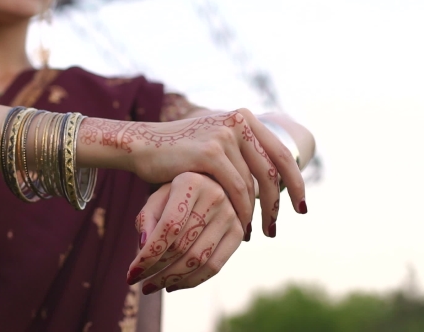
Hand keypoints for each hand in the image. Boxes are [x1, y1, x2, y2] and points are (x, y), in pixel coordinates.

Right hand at [79, 109, 305, 237]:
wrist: (142, 145)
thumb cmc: (178, 153)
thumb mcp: (215, 144)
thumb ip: (241, 154)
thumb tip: (270, 181)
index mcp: (244, 118)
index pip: (281, 153)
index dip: (296, 182)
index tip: (300, 207)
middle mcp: (239, 121)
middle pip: (273, 170)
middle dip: (279, 204)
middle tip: (277, 228)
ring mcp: (224, 135)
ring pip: (253, 184)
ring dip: (256, 213)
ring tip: (255, 233)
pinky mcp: (209, 152)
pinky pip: (235, 189)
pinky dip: (240, 211)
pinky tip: (239, 227)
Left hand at [126, 172, 243, 293]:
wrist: (209, 184)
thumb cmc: (175, 194)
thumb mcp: (157, 199)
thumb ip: (147, 219)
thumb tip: (143, 247)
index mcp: (191, 183)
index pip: (169, 226)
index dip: (149, 253)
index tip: (131, 272)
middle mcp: (215, 196)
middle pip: (182, 245)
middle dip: (156, 268)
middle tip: (137, 280)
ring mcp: (230, 215)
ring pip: (198, 259)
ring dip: (171, 278)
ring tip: (152, 285)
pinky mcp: (239, 233)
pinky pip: (215, 266)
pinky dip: (191, 280)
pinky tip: (172, 285)